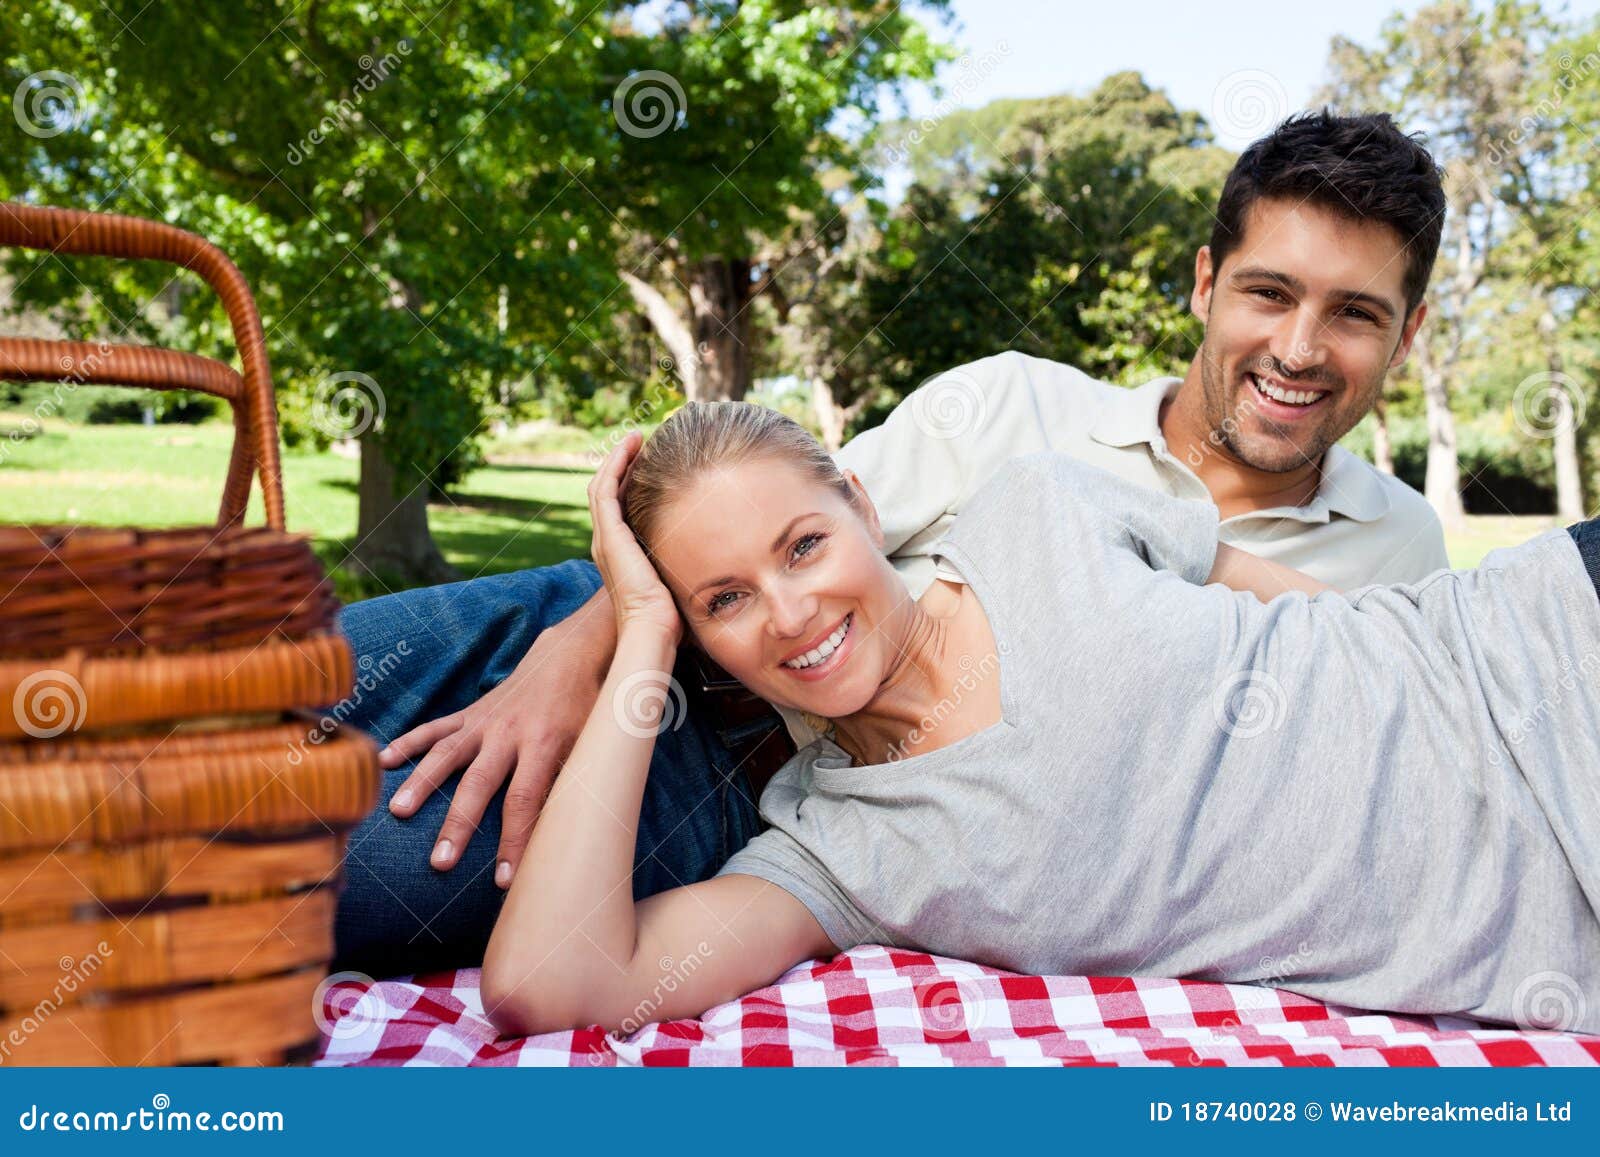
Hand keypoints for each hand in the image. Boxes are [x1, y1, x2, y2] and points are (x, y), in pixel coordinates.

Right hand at [381, 594, 610, 886]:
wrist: (569, 660)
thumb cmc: (584, 714)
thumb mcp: (589, 746)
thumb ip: (571, 784)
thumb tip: (562, 838)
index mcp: (544, 744)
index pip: (526, 799)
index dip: (514, 840)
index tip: (503, 880)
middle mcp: (509, 732)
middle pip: (480, 782)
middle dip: (459, 823)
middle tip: (439, 863)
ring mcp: (485, 721)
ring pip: (448, 752)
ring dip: (422, 781)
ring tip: (398, 812)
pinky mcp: (470, 712)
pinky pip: (436, 727)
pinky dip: (409, 741)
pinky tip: (383, 760)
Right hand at [587, 431, 682, 645]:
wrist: (653, 628)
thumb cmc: (669, 617)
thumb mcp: (676, 580)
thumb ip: (684, 563)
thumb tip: (716, 554)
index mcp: (620, 554)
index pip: (620, 509)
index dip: (631, 484)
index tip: (651, 464)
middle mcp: (606, 543)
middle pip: (608, 492)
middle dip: (623, 466)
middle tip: (641, 443)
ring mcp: (604, 537)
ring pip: (603, 485)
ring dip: (618, 458)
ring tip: (635, 437)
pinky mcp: (608, 534)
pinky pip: (604, 488)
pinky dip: (615, 463)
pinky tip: (630, 445)